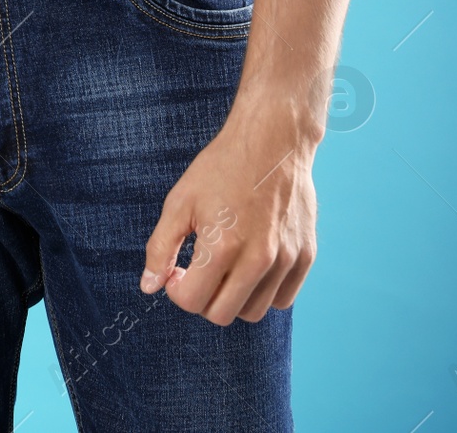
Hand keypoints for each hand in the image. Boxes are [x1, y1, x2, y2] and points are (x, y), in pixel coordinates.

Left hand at [140, 109, 317, 325]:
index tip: (177, 271)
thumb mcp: (179, 203)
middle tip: (198, 271)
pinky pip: (283, 299)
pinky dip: (264, 292)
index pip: (193, 302)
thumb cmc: (221, 169)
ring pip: (254, 312)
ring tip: (225, 267)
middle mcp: (259, 259)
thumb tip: (150, 287)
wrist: (272, 142)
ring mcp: (286, 259)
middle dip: (202, 299)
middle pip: (222, 315)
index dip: (176, 290)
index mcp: (222, 246)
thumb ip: (160, 248)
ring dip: (233, 298)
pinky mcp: (306, 256)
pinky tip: (250, 265)